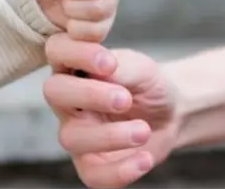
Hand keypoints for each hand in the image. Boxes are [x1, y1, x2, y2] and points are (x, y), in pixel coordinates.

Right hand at [43, 34, 179, 187]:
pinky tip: (144, 159)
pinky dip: (120, 170)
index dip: (76, 53)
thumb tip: (105, 72)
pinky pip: (93, 174)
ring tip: (143, 131)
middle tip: (126, 99)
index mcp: (74, 66)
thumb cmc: (147, 84)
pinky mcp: (90, 164)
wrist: (170, 113)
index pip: (57, 49)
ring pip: (72, 137)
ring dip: (110, 136)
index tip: (109, 62)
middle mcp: (67, 99)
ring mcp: (76, 132)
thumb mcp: (141, 68)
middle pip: (54, 92)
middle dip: (89, 95)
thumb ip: (121, 67)